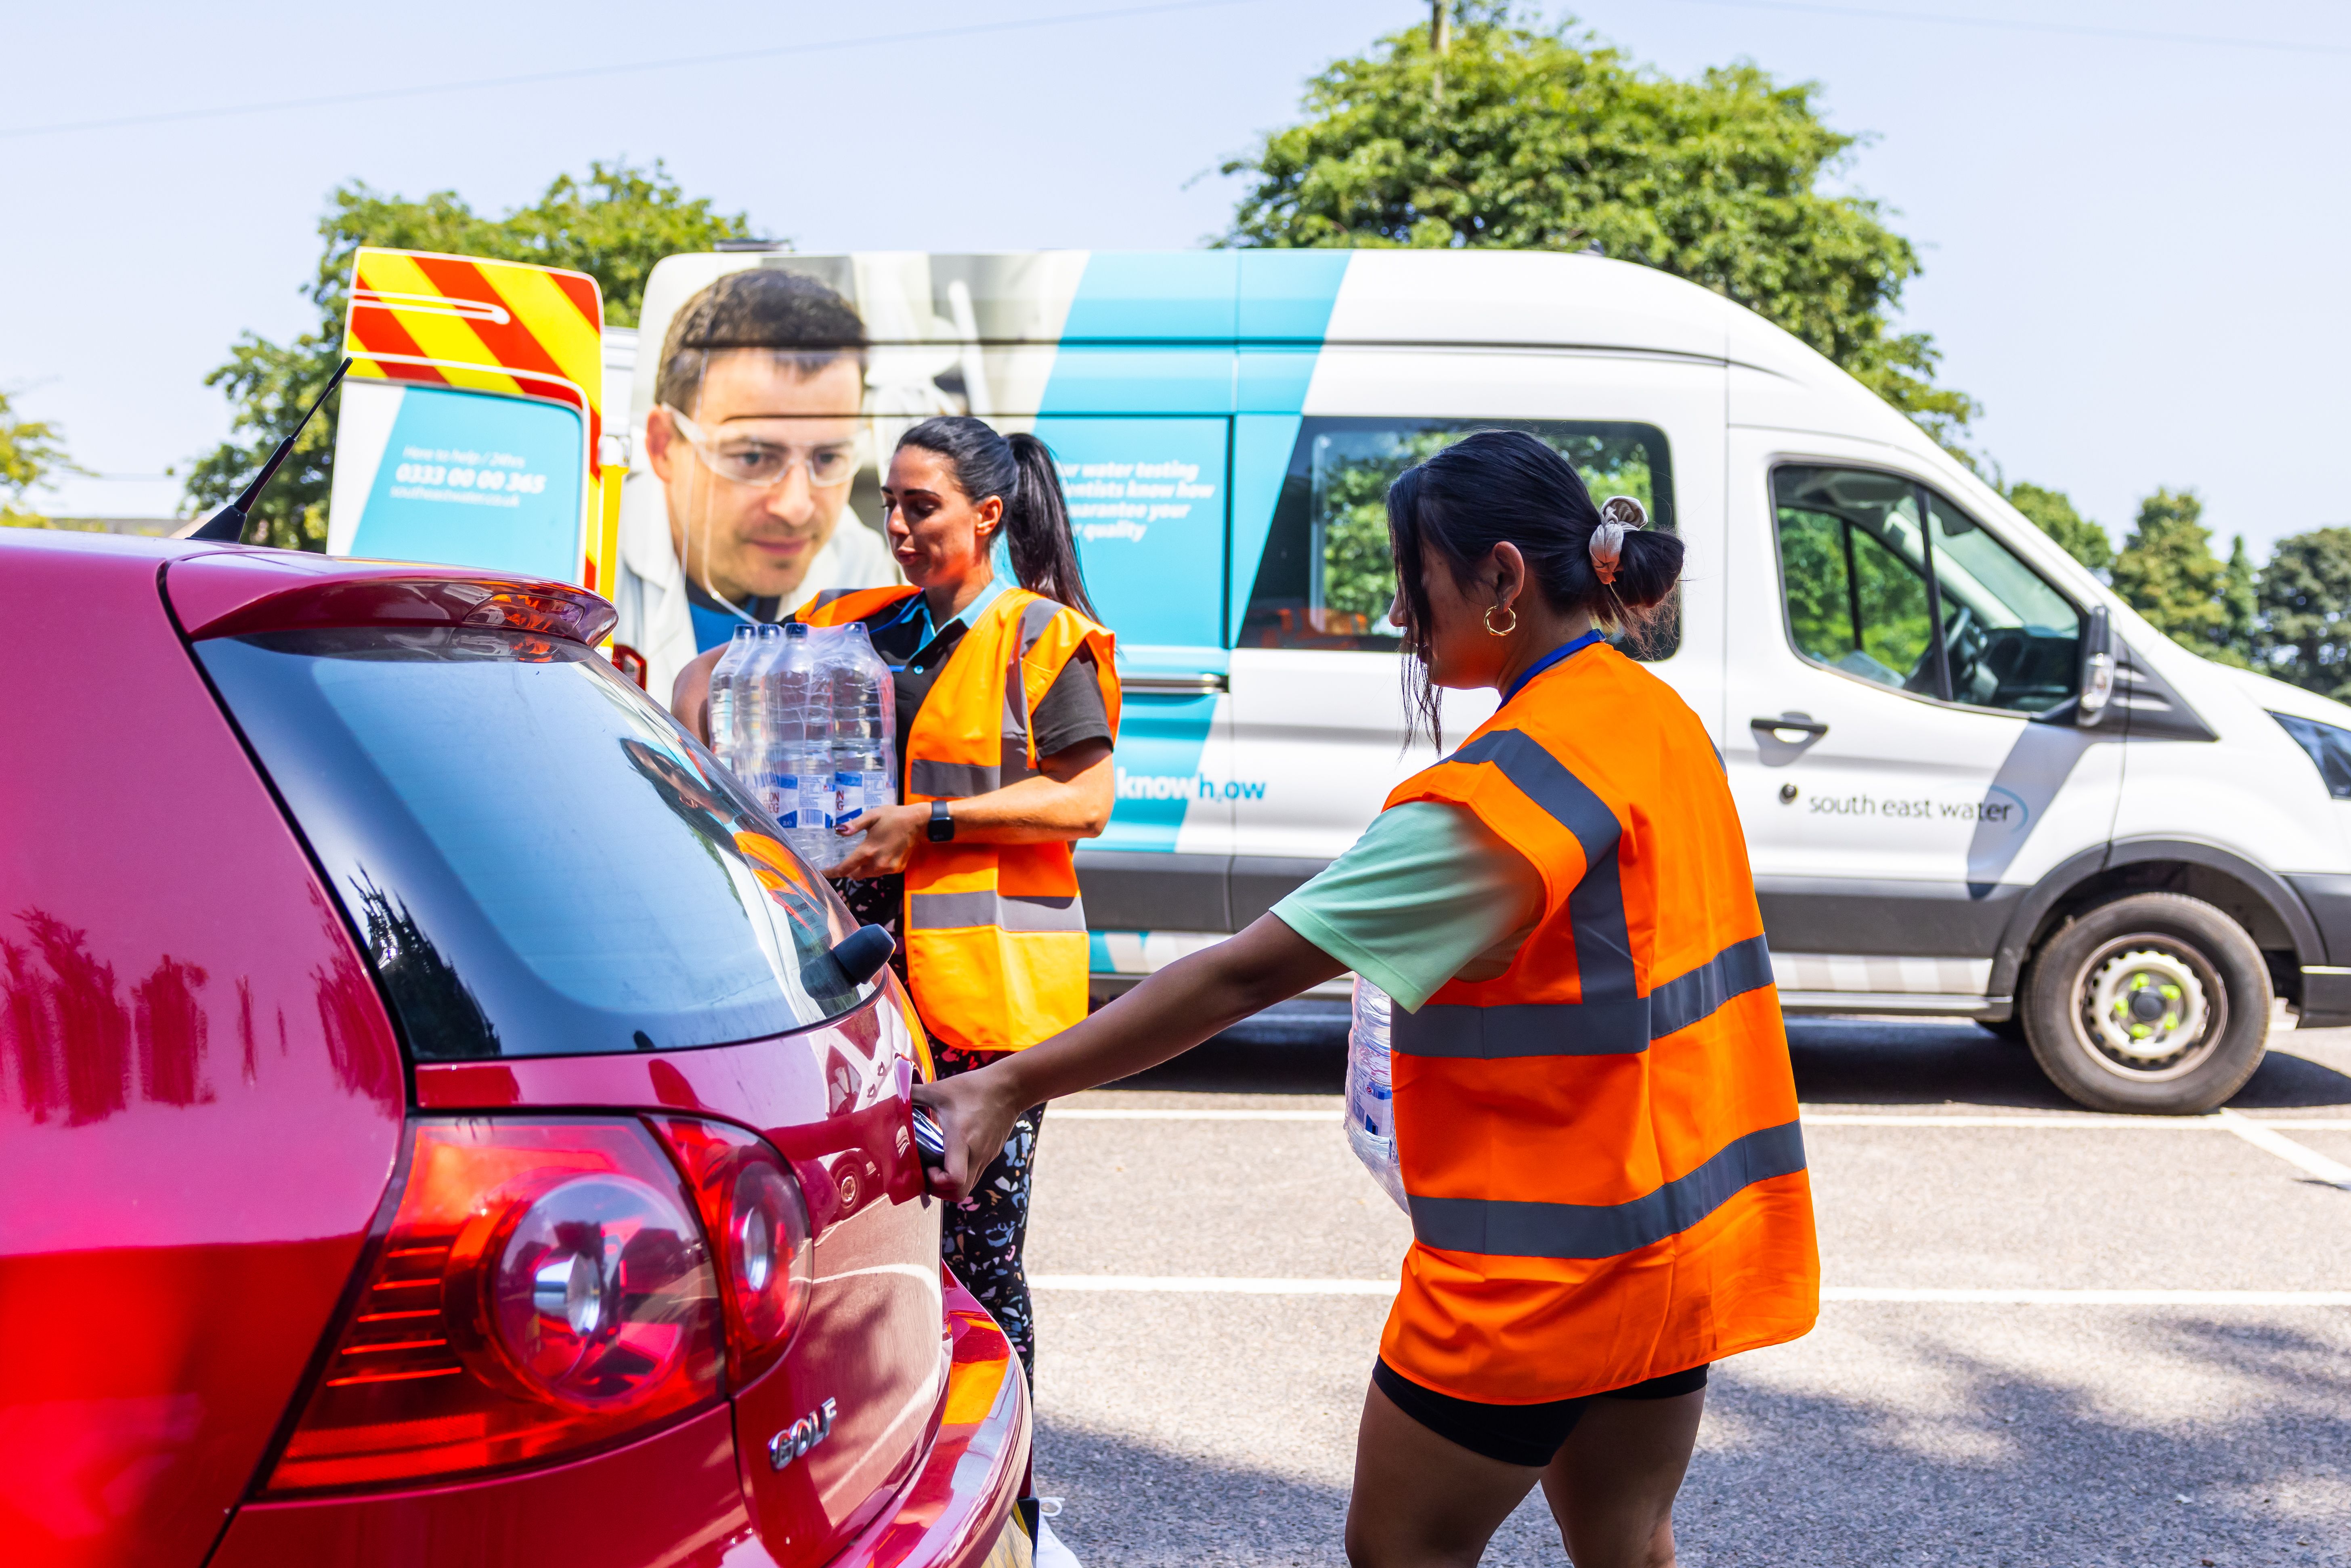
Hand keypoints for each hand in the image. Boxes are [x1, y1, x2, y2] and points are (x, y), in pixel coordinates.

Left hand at [828, 801, 925, 879]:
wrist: (918, 823)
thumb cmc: (893, 817)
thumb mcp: (872, 816)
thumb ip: (854, 825)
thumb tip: (838, 830)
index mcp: (868, 850)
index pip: (845, 868)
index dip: (832, 872)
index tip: (823, 873)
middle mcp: (877, 863)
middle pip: (856, 875)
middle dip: (849, 870)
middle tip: (847, 860)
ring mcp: (888, 868)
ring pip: (868, 875)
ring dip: (863, 869)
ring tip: (865, 856)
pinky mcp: (897, 869)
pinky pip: (880, 872)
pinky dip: (876, 867)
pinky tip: (880, 854)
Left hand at [911, 1064, 1023, 1199]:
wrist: (1010, 1088)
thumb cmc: (974, 1087)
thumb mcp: (940, 1089)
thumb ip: (913, 1094)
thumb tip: (893, 1097)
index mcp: (962, 1139)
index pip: (954, 1180)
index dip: (936, 1182)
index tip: (927, 1167)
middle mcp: (976, 1154)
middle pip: (960, 1193)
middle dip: (939, 1190)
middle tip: (928, 1172)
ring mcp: (986, 1157)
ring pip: (967, 1187)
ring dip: (948, 1184)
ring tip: (936, 1165)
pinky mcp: (990, 1155)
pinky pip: (974, 1175)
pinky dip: (959, 1174)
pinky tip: (950, 1155)